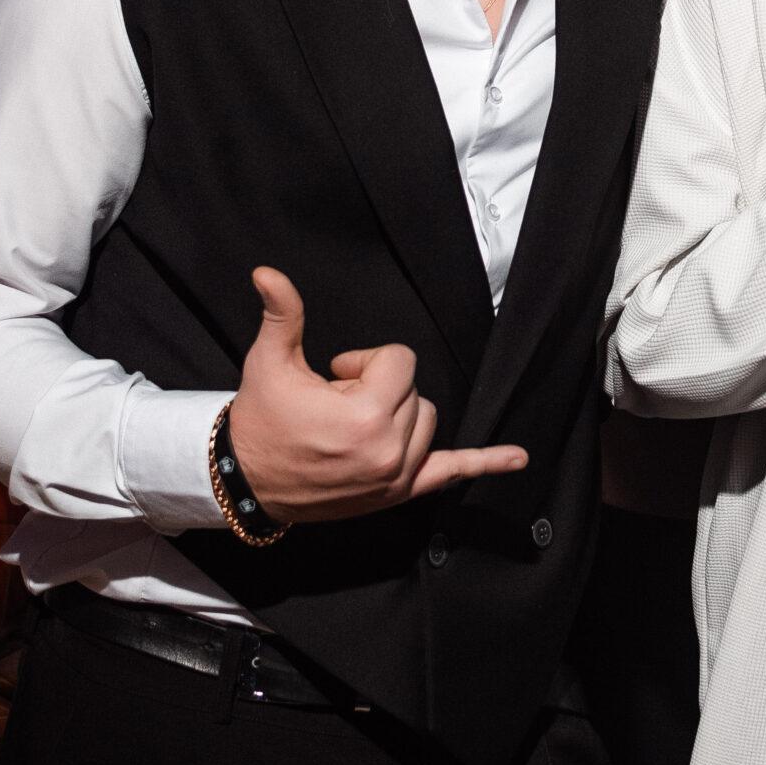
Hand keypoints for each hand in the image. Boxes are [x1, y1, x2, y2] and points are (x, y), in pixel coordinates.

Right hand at [227, 267, 525, 524]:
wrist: (247, 481)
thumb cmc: (261, 420)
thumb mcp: (269, 363)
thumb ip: (282, 315)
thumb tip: (268, 272)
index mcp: (364, 415)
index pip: (400, 362)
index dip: (365, 362)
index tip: (335, 376)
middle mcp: (388, 449)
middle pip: (415, 390)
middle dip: (378, 388)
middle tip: (335, 404)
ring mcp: (397, 476)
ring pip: (427, 420)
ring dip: (400, 414)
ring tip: (353, 425)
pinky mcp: (398, 492)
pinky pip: (451, 473)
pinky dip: (485, 463)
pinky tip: (518, 458)